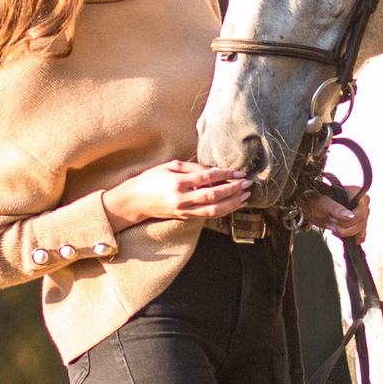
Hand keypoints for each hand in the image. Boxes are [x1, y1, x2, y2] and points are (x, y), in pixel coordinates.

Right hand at [103, 160, 248, 228]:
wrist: (135, 201)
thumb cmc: (151, 179)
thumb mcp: (169, 166)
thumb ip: (192, 167)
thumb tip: (214, 170)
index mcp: (177, 182)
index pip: (207, 178)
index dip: (225, 175)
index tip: (239, 172)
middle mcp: (182, 199)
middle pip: (213, 196)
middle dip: (233, 190)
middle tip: (248, 184)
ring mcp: (184, 210)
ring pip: (213, 210)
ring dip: (232, 204)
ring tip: (245, 196)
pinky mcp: (185, 217)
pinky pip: (207, 215)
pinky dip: (222, 211)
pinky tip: (233, 205)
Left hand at [302, 188, 369, 239]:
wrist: (314, 209)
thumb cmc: (318, 201)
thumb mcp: (325, 204)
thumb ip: (337, 209)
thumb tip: (350, 216)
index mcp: (357, 194)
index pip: (361, 212)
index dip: (349, 219)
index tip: (333, 218)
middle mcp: (362, 205)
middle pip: (361, 223)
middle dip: (343, 226)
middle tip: (330, 220)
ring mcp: (360, 216)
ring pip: (360, 231)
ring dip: (343, 231)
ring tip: (331, 225)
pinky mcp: (357, 225)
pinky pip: (359, 236)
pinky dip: (347, 237)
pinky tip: (336, 232)